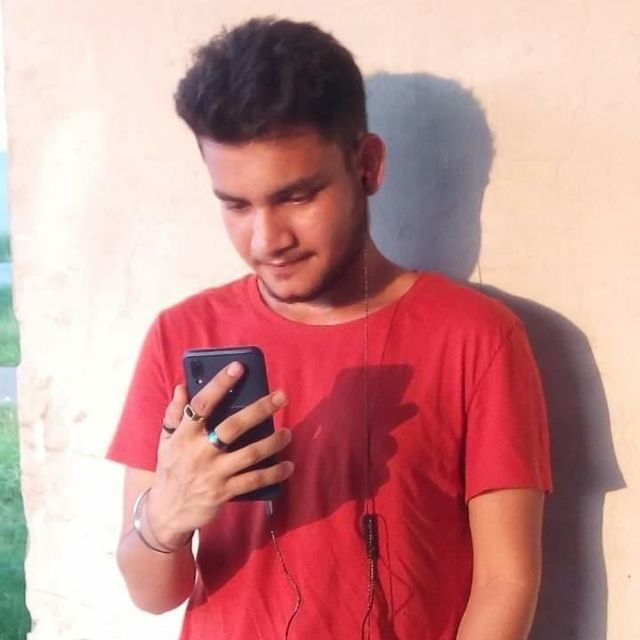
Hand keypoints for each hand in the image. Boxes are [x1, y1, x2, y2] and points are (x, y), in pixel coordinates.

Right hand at [146, 361, 293, 548]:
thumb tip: (182, 387)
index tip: (238, 368)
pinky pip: (254, 481)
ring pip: (249, 454)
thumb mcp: (165, 442)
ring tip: (288, 432)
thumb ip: (174, 414)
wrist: (165, 513)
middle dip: (260, 409)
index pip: (202, 404)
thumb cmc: (170, 470)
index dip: (219, 384)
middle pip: (233, 427)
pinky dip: (273, 473)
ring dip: (273, 441)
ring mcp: (212, 474)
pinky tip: (287, 466)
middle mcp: (198, 452)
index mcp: (183, 435)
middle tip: (282, 397)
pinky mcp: (223, 493)